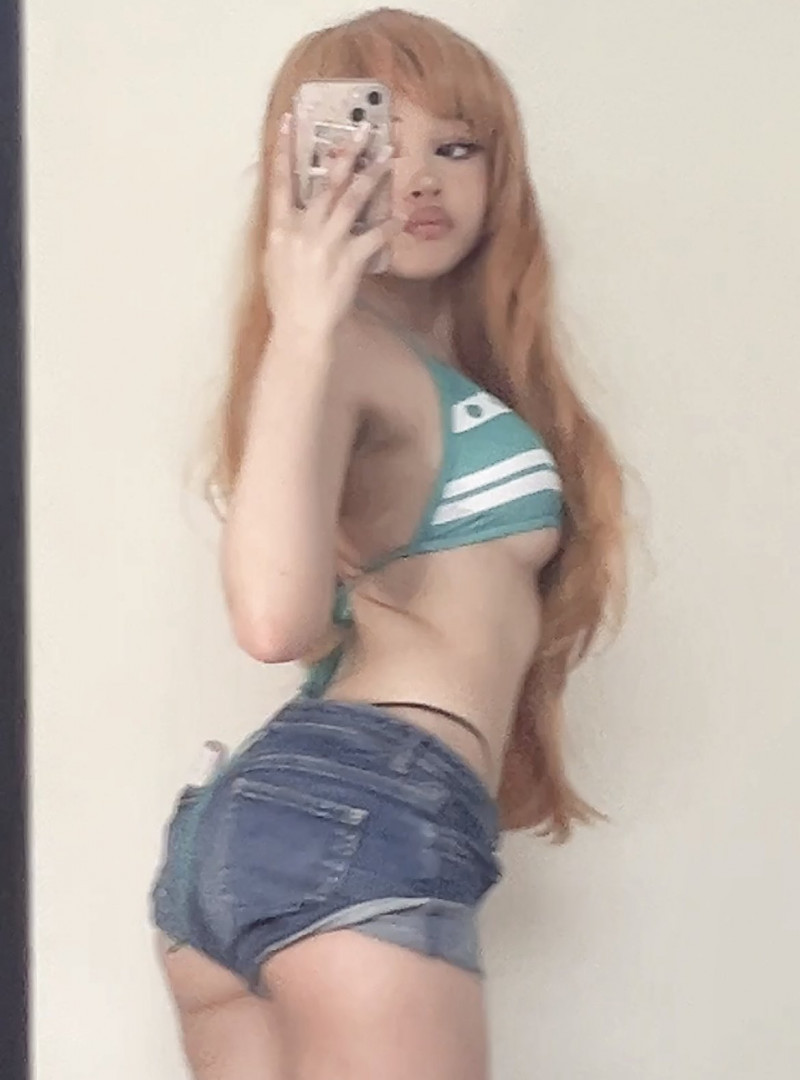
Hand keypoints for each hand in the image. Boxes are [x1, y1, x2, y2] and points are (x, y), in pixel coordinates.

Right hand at [263, 114, 403, 339]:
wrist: (300, 326)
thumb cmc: (285, 298)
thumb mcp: (274, 260)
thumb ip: (283, 232)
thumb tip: (291, 212)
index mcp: (280, 228)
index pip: (279, 180)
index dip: (283, 148)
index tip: (290, 120)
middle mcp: (304, 229)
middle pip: (326, 182)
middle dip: (346, 153)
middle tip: (363, 130)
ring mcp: (328, 243)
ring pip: (352, 199)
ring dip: (372, 175)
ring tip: (388, 157)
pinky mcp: (349, 260)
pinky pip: (374, 237)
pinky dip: (388, 225)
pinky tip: (400, 216)